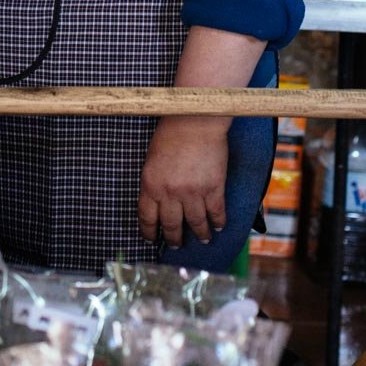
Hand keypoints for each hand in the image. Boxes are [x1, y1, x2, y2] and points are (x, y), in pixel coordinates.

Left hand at [138, 117, 228, 248]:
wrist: (195, 120)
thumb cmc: (171, 133)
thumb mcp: (152, 159)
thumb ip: (154, 181)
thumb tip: (157, 200)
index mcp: (150, 185)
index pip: (147, 218)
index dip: (150, 232)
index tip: (152, 240)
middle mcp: (170, 193)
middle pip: (171, 225)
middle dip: (174, 239)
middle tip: (177, 245)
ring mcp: (193, 193)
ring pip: (196, 224)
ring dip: (199, 235)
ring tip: (202, 240)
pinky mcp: (214, 188)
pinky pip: (216, 213)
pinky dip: (218, 222)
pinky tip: (218, 226)